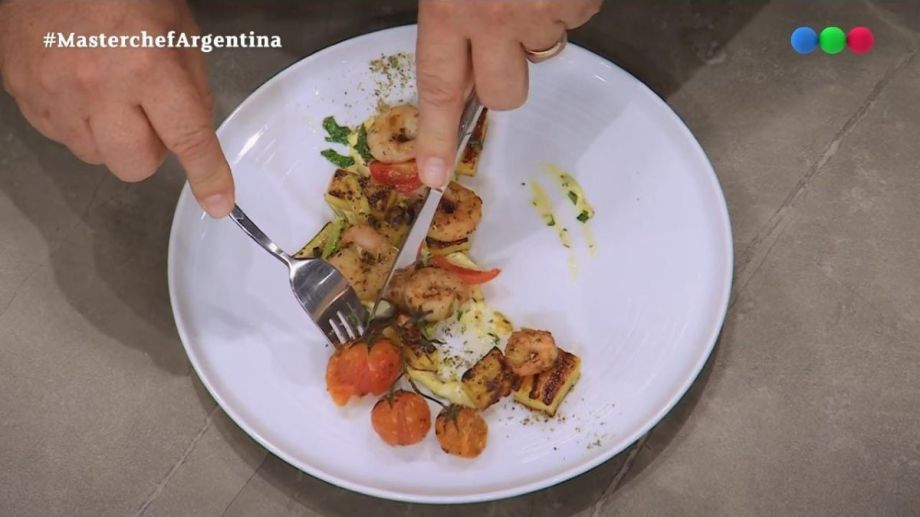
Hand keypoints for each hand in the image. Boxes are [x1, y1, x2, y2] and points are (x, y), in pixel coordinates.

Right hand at [0, 0, 233, 216]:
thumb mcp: (180, 34)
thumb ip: (192, 91)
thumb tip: (193, 142)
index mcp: (148, 65)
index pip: (186, 138)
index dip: (207, 174)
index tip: (217, 201)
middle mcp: (98, 85)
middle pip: (134, 165)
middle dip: (149, 149)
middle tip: (149, 115)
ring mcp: (54, 91)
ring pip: (95, 156)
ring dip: (111, 137)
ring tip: (110, 93)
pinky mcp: (23, 92)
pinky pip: (60, 136)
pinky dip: (77, 122)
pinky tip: (81, 87)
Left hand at [414, 0, 600, 186]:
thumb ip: (449, 22)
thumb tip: (460, 76)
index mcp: (449, 7)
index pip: (439, 89)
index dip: (437, 135)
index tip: (435, 175)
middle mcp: (493, 18)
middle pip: (501, 95)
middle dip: (502, 80)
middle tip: (500, 37)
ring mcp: (539, 12)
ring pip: (541, 54)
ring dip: (535, 29)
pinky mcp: (578, 3)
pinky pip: (573, 21)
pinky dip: (564, 4)